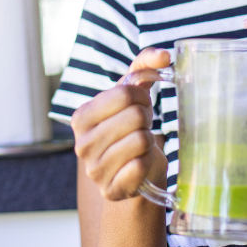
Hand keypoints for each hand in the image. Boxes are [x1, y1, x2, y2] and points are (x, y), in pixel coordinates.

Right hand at [71, 48, 169, 200]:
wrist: (134, 172)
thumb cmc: (131, 127)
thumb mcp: (132, 93)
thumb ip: (145, 65)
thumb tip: (165, 55)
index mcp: (81, 117)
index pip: (124, 94)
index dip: (142, 97)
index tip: (140, 106)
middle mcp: (82, 144)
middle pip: (135, 116)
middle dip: (147, 119)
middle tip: (142, 126)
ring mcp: (94, 170)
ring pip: (141, 141)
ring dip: (149, 141)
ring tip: (140, 145)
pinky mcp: (111, 190)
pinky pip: (142, 167)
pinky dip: (148, 163)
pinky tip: (140, 165)